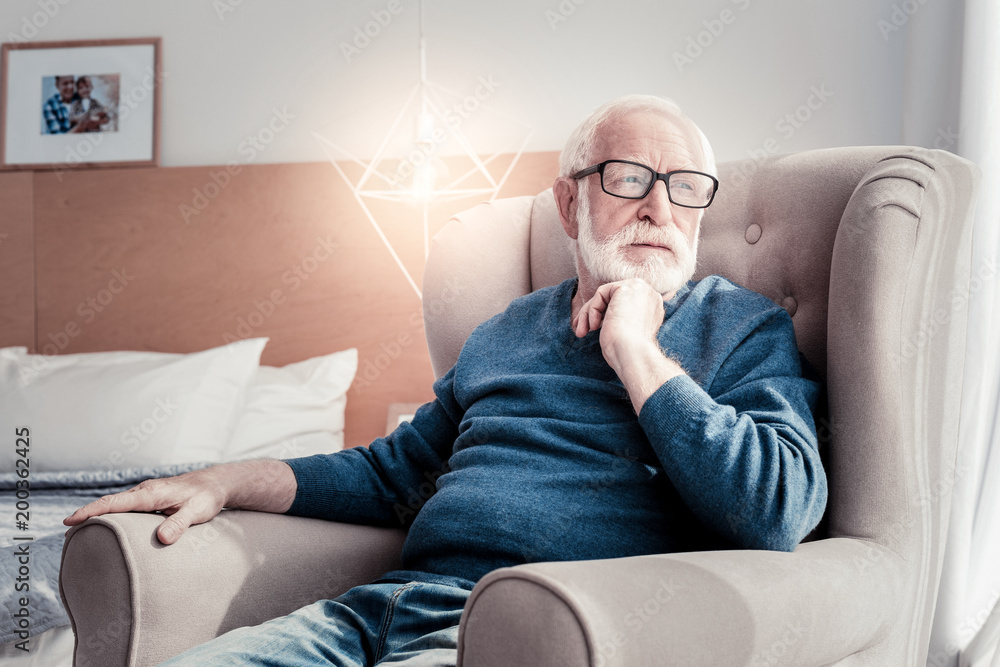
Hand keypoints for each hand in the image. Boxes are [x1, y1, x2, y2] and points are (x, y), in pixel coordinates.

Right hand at [64, 466, 228, 544]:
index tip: (71, 521)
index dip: (92, 511)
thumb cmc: (207, 498)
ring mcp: (146, 494)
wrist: (217, 484)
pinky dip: (111, 515)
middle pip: (109, 503)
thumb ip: (180, 524)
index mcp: (152, 493)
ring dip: (98, 516)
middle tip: (66, 535)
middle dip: (87, 515)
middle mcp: (145, 491)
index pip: (115, 502)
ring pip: (116, 505)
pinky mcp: (150, 499)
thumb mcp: (197, 512)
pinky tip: (106, 528)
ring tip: (78, 534)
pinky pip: (125, 507)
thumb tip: (162, 538)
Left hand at [572, 278, 664, 370]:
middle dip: (593, 312)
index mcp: (652, 307)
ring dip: (588, 314)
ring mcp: (641, 289)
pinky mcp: (628, 287)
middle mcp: (650, 294)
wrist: (634, 355)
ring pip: (605, 295)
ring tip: (582, 332)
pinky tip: (594, 326)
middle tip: (580, 329)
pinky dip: (592, 310)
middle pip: (612, 297)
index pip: (622, 304)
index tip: (590, 329)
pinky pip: (601, 293)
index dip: (603, 314)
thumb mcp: (625, 332)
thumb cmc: (627, 353)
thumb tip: (601, 316)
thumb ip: (619, 318)